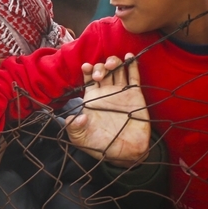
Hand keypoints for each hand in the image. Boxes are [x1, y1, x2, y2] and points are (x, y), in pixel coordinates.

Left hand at [67, 53, 150, 167]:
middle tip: (100, 75)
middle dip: (100, 67)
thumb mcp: (79, 138)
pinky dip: (132, 64)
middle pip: (102, 70)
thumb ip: (72, 128)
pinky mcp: (135, 95)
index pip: (88, 78)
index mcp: (91, 98)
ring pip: (117, 69)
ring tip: (113, 65)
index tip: (86, 67)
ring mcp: (120, 92)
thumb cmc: (99, 145)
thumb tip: (75, 117)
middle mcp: (105, 92)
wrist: (124, 151)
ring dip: (114, 62)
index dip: (87, 69)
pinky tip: (129, 56)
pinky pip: (133, 76)